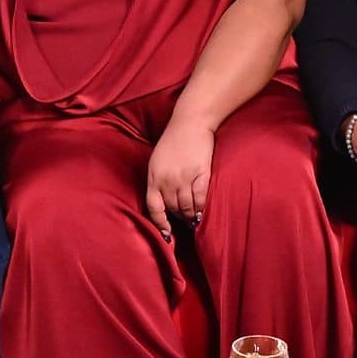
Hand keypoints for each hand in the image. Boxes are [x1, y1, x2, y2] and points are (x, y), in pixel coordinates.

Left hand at [145, 119, 215, 236]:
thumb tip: (164, 204)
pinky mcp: (201, 174)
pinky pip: (201, 198)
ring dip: (191, 215)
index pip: (154, 208)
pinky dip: (202, 207)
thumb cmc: (173, 141)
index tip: (167, 235)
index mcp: (153, 176)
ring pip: (187, 207)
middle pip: (173, 209)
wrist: (190, 122)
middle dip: (179, 218)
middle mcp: (167, 180)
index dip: (160, 224)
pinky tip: (203, 210)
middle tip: (185, 222)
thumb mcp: (157, 161)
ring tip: (195, 219)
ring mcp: (184, 177)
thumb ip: (158, 181)